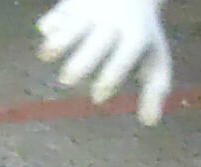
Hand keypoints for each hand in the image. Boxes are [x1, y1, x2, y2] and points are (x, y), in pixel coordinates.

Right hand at [37, 0, 172, 125]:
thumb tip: (149, 122)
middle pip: (96, 43)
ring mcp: (92, 10)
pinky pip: (56, 15)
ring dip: (57, 42)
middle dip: (80, 63)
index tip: (98, 98)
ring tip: (46, 55)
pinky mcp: (72, 3)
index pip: (123, 58)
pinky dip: (49, 26)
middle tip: (68, 80)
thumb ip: (154, 89)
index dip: (109, 80)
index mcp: (136, 36)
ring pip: (72, 26)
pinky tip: (49, 34)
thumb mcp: (154, 56)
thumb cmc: (141, 34)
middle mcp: (113, 22)